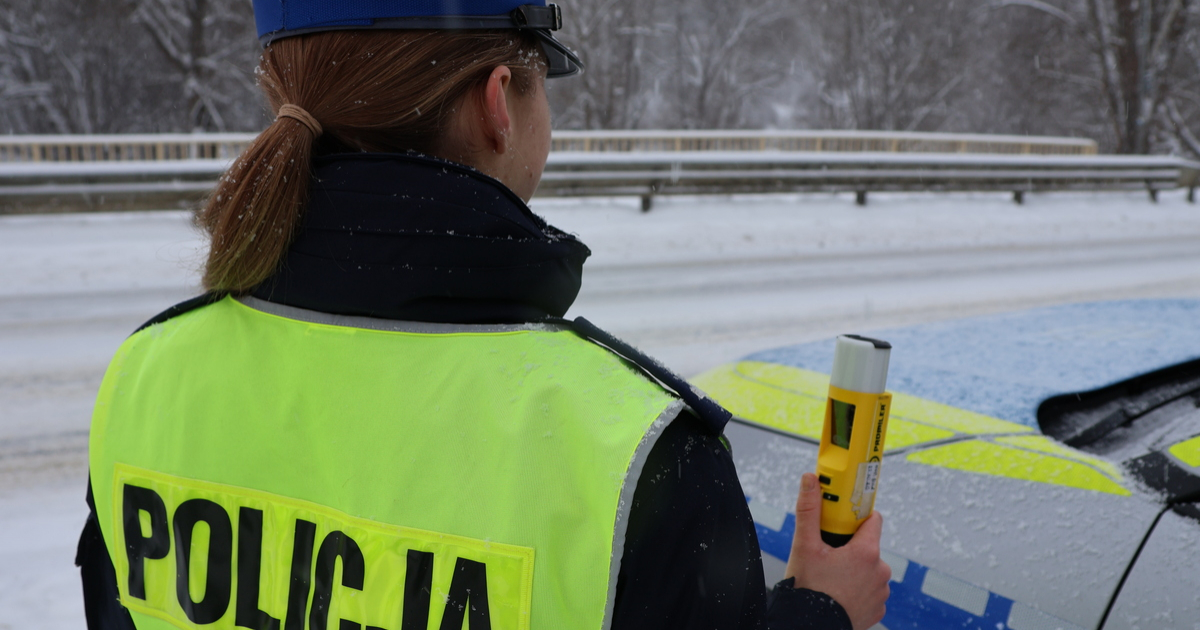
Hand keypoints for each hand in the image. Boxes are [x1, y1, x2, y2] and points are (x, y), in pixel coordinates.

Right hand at [784, 473, 890, 629]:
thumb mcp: (805, 546)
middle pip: (868, 546)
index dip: (856, 518)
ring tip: (832, 578)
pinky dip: (858, 590)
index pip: (873, 519)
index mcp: (866, 551)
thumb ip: (809, 510)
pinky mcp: (878, 609)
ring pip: (869, 569)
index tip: (843, 521)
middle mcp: (880, 570)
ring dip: (855, 570)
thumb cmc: (810, 589)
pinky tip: (840, 594)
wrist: (810, 626)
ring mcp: (881, 592)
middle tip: (828, 555)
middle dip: (851, 547)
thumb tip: (810, 479)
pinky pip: (870, 591)